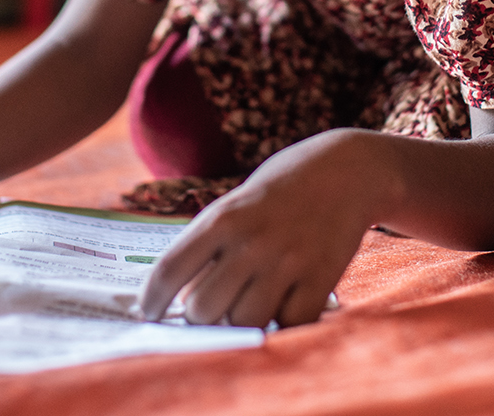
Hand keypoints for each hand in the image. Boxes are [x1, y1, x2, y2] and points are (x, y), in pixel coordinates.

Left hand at [139, 129, 387, 327]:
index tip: (147, 314)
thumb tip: (180, 303)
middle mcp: (250, 241)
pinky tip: (284, 305)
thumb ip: (210, 248)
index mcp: (221, 218)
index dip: (151, 300)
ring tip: (249, 307)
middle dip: (202, 317)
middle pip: (203, 308)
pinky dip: (283, 323)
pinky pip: (290, 323)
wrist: (346, 170)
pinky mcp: (321, 277)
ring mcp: (287, 261)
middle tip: (212, 311)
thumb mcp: (236, 206)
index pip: (169, 269)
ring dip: (242, 324)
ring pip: (245, 322)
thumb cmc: (279, 193)